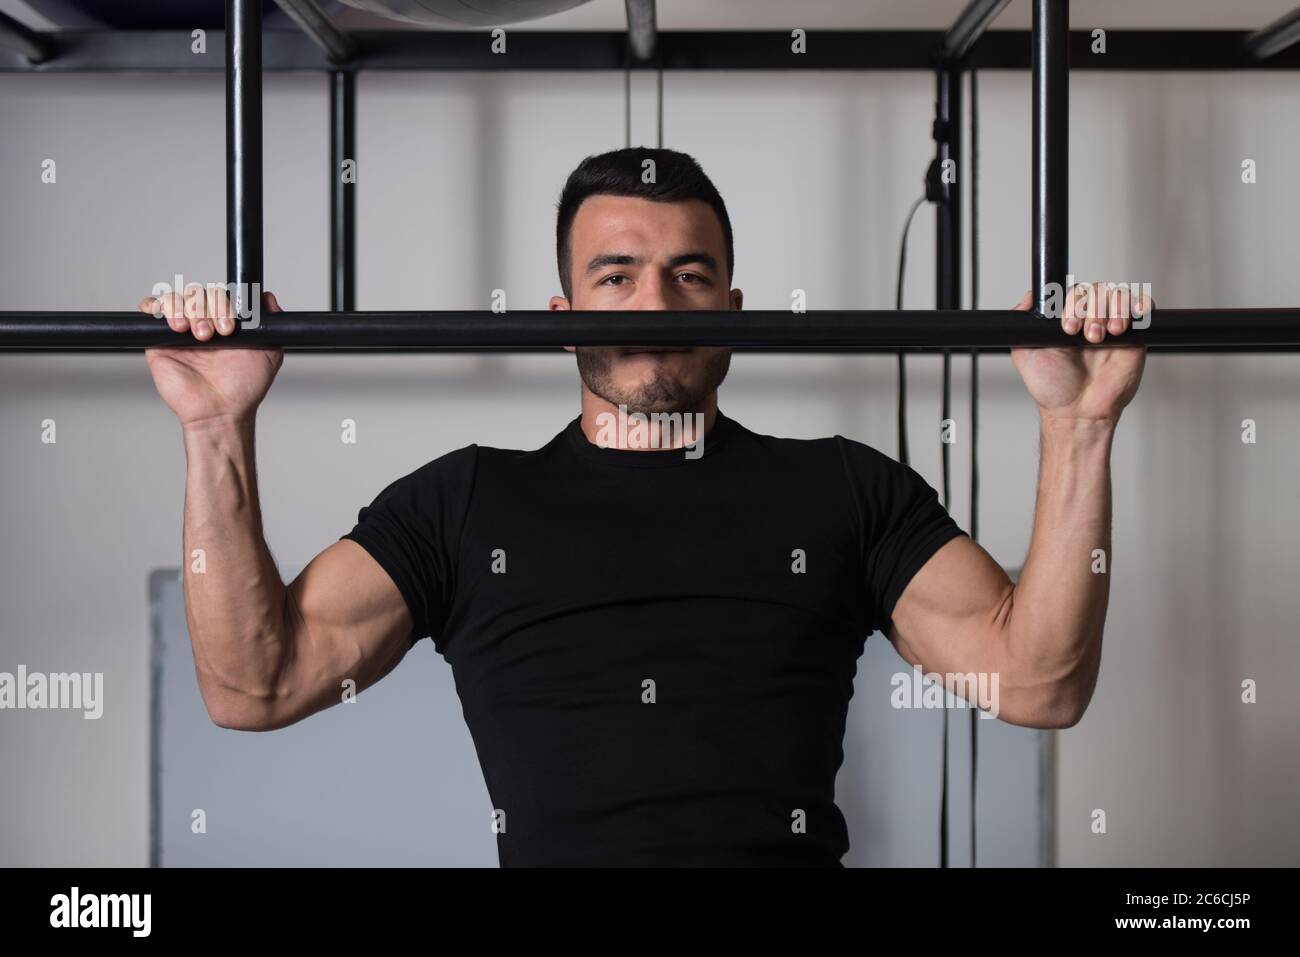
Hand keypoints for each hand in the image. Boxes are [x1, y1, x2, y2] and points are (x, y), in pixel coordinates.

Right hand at [137, 285, 284, 429]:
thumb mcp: (269, 353)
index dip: (223, 304)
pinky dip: (155, 304)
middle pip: (198, 294)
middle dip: (207, 309)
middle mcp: (202, 323)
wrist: (220, 410)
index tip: (230, 327)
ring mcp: (180, 331)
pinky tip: (172, 322)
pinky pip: (151, 310)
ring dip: (186, 310)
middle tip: (214, 335)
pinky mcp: (159, 340)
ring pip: (176, 298)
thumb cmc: (244, 387)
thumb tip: (267, 297)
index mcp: (224, 322)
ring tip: (196, 335)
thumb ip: (269, 324)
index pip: (219, 295)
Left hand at [1010, 282, 1148, 424]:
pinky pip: (1144, 308)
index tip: (1068, 327)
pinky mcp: (1135, 335)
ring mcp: (1113, 326)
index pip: (1074, 292)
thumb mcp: (1025, 353)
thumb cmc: (1053, 388)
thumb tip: (1028, 298)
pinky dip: (1140, 306)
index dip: (1073, 304)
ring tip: (1102, 337)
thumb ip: (1023, 325)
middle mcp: (1091, 319)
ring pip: (1118, 294)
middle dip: (1091, 310)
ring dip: (1112, 311)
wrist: (1079, 411)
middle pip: (1097, 290)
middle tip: (1086, 336)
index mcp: (1068, 319)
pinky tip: (1127, 322)